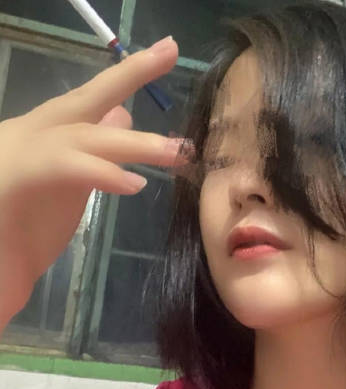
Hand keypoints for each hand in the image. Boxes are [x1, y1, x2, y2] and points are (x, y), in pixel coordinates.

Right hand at [0, 36, 189, 327]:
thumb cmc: (25, 229)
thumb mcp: (69, 184)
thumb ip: (95, 152)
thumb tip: (122, 118)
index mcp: (47, 134)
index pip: (91, 101)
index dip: (127, 77)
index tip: (165, 54)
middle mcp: (34, 134)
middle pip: (85, 98)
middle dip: (129, 74)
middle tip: (169, 51)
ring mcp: (21, 151)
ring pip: (84, 135)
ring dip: (135, 144)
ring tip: (178, 152)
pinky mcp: (17, 177)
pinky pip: (64, 167)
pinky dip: (102, 173)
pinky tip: (134, 183)